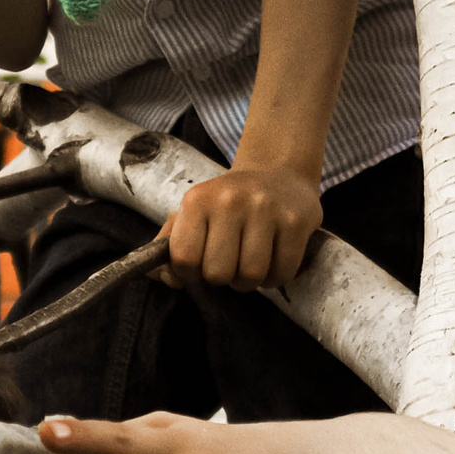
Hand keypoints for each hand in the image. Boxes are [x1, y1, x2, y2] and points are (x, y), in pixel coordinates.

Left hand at [165, 159, 323, 290]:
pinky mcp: (295, 222)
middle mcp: (230, 200)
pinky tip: (273, 260)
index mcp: (198, 200)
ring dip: (250, 281)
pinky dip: (275, 277)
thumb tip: (159, 277)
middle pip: (217, 274)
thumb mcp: (194, 212)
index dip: (189, 275)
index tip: (200, 267)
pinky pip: (281, 273)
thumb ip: (169, 245)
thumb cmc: (230, 202)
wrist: (278, 172)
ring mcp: (266, 209)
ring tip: (251, 263)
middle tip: (230, 263)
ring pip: (251, 276)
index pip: (184, 258)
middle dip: (223, 278)